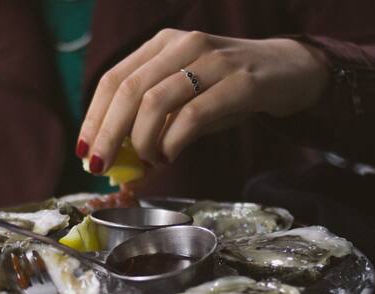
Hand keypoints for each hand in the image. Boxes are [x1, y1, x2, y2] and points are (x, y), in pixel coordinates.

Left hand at [75, 29, 328, 171]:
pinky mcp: (241, 82)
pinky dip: (173, 142)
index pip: (113, 80)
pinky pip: (193, 115)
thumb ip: (154, 125)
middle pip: (128, 91)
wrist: (290, 71)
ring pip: (156, 102)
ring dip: (142, 141)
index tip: (84, 152)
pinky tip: (170, 155)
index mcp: (161, 45)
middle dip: (108, 134)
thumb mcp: (186, 100)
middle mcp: (183, 44)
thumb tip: (118, 164)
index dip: (93, 118)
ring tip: (148, 162)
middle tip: (101, 167)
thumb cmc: (228, 89)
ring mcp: (213, 60)